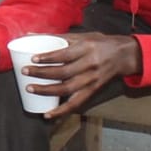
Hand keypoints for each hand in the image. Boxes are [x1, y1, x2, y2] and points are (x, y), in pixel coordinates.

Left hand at [16, 32, 140, 117]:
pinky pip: (75, 103)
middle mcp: (90, 65)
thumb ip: (58, 37)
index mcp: (87, 48)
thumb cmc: (100, 43)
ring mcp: (91, 80)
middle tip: (26, 72)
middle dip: (42, 73)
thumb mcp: (83, 36)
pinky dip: (61, 111)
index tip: (33, 58)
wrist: (124, 56)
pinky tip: (48, 114)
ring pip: (67, 89)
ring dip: (47, 91)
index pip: (65, 54)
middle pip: (63, 72)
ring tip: (31, 88)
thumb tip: (31, 36)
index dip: (49, 57)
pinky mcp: (92, 91)